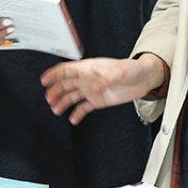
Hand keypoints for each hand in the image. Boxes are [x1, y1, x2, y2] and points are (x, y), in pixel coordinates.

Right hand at [40, 54, 165, 124]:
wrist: (143, 79)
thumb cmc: (132, 69)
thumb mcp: (120, 71)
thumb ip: (106, 79)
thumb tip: (93, 87)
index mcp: (89, 68)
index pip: (67, 70)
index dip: (54, 74)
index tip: (44, 80)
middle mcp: (87, 79)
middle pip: (65, 84)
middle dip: (55, 91)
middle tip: (49, 99)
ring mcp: (91, 90)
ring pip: (72, 96)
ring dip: (63, 102)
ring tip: (56, 110)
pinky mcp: (98, 100)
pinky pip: (84, 107)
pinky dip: (77, 113)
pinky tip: (73, 119)